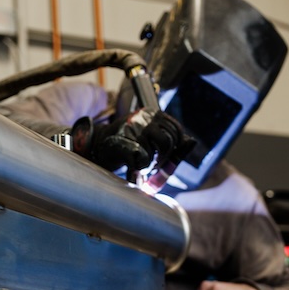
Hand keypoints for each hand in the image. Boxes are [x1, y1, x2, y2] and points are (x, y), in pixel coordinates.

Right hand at [71, 109, 194, 171]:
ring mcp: (130, 127)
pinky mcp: (119, 141)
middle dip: (164, 160)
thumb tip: (192, 142)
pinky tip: (132, 176)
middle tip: (151, 168)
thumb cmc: (127, 148)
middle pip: (169, 141)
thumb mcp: (151, 144)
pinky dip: (138, 172)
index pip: (176, 131)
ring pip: (158, 149)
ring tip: (141, 168)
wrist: (97, 150)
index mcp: (152, 114)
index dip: (175, 150)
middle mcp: (143, 116)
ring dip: (152, 165)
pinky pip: (141, 158)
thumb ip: (173, 146)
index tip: (163, 160)